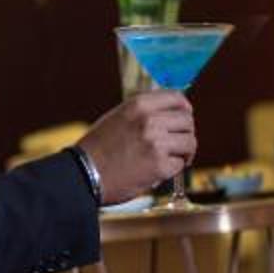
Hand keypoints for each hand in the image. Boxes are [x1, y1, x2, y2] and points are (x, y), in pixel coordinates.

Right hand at [76, 92, 195, 203]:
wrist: (83, 174)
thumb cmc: (97, 149)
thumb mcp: (117, 117)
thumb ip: (142, 112)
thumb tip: (168, 113)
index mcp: (139, 105)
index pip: (177, 98)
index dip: (185, 109)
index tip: (185, 118)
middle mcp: (150, 120)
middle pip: (187, 121)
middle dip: (186, 133)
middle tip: (179, 144)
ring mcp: (156, 143)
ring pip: (190, 142)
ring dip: (184, 152)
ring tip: (175, 158)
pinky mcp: (159, 166)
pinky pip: (179, 164)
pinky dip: (173, 169)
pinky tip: (160, 170)